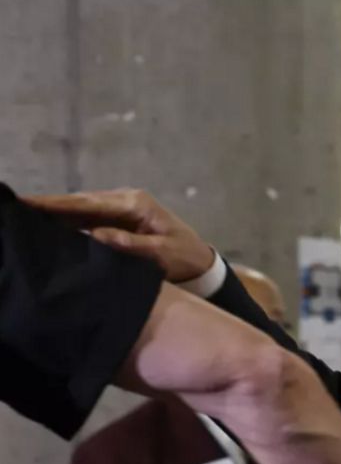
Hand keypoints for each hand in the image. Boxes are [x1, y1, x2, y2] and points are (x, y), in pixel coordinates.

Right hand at [23, 188, 213, 281]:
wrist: (199, 262)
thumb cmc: (183, 257)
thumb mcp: (161, 253)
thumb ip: (131, 245)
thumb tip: (97, 235)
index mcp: (134, 203)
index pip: (88, 203)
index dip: (57, 204)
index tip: (29, 204)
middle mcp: (124, 200)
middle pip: (78, 203)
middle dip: (48, 206)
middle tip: (17, 209)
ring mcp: (120, 209)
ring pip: (80, 210)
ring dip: (54, 214)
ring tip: (24, 218)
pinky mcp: (117, 220)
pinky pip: (87, 220)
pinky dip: (67, 223)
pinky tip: (46, 229)